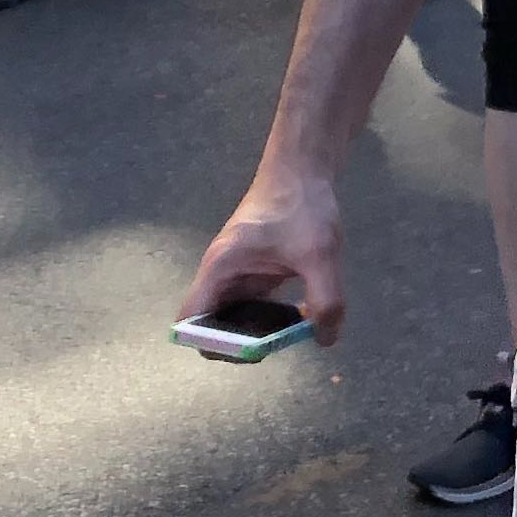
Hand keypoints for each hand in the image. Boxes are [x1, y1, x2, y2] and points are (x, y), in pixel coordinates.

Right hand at [181, 170, 345, 347]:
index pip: (190, 321)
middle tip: (274, 344)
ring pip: (232, 318)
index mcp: (220, 268)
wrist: (303, 169)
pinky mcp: (253, 272)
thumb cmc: (301, 206)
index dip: (211, 343)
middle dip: (238, 343)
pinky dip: (268, 319)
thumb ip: (326, 300)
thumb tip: (324, 339)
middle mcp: (221, 275)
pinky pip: (251, 307)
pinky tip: (296, 317)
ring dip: (254, 333)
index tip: (249, 348)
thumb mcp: (319, 254)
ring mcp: (236, 274)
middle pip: (210, 326)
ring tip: (287, 332)